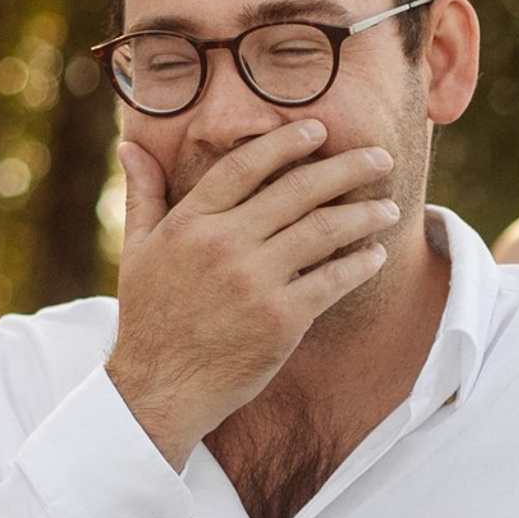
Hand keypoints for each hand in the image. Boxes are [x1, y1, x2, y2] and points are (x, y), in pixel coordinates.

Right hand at [103, 119, 400, 465]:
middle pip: (298, 190)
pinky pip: (333, 280)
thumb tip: (129, 144)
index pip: (245, 166)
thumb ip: (142, 192)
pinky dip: (360, 264)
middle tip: (380, 157)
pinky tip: (375, 254)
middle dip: (347, 169)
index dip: (286, 142)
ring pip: (324, 230)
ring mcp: (255, 282)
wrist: (160, 387)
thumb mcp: (137, 250)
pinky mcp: (282, 319)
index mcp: (191, 223)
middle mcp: (224, 245)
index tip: (319, 130)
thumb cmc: (150, 316)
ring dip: (364, 214)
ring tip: (389, 207)